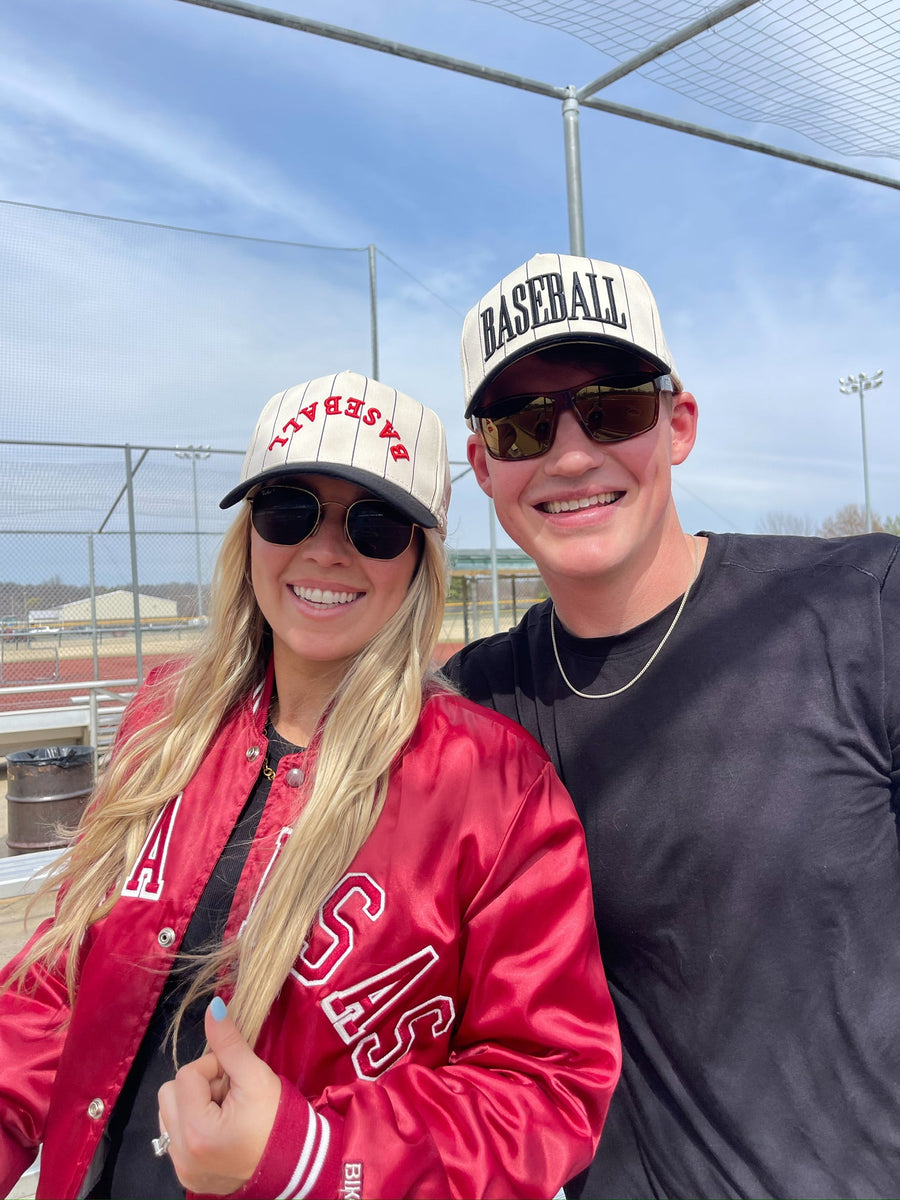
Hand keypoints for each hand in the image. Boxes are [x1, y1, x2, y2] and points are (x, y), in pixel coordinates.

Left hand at [157, 997, 281, 1195]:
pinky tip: (218, 1129)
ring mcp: (182, 1168)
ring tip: (223, 1113)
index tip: (235, 1079)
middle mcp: (181, 1153)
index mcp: (196, 1129)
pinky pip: (174, 1136)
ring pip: (168, 1113)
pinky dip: (191, 1125)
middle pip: (169, 1093)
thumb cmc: (276, 1118)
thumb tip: (213, 1007)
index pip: (187, 1074)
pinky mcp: (186, 1176)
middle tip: (227, 1095)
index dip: (212, 1068)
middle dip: (197, 1087)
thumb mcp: (255, 1076)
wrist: (293, 1163)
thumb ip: (228, 1042)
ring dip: (192, 1105)